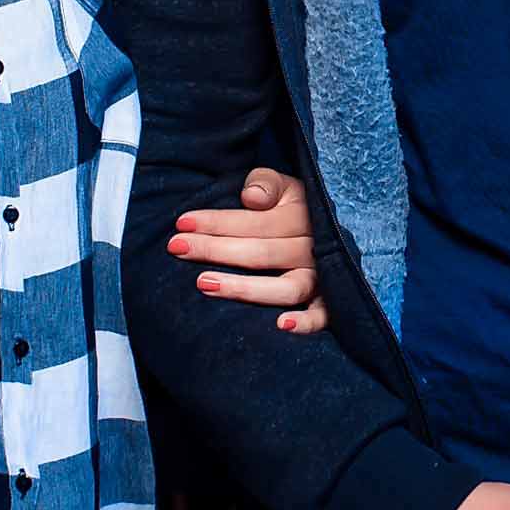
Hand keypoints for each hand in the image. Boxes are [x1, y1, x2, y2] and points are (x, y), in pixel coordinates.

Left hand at [168, 166, 327, 333]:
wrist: (333, 228)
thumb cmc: (294, 208)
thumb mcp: (283, 185)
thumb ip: (266, 183)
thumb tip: (251, 197)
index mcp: (301, 215)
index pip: (254, 221)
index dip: (217, 222)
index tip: (181, 224)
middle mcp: (313, 248)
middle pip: (261, 253)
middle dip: (215, 250)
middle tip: (176, 248)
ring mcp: (324, 278)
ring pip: (286, 288)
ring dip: (245, 288)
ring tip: (204, 283)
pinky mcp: (331, 304)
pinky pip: (323, 316)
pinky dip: (307, 323)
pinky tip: (280, 326)